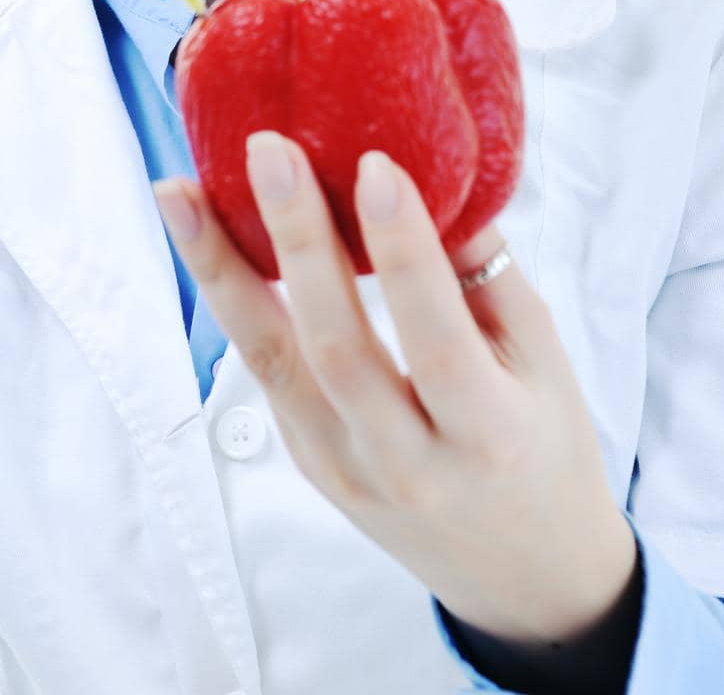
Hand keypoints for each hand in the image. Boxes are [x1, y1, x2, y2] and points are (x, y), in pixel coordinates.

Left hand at [153, 130, 637, 647]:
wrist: (523, 573)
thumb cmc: (543, 445)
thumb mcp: (544, 362)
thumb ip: (488, 276)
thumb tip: (434, 174)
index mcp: (488, 436)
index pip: (436, 341)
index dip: (404, 253)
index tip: (374, 164)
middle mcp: (407, 463)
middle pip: (334, 347)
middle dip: (296, 240)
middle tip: (267, 150)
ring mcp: (344, 469)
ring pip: (270, 361)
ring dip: (220, 269)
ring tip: (179, 192)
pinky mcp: (306, 462)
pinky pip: (266, 372)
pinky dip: (235, 300)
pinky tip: (205, 238)